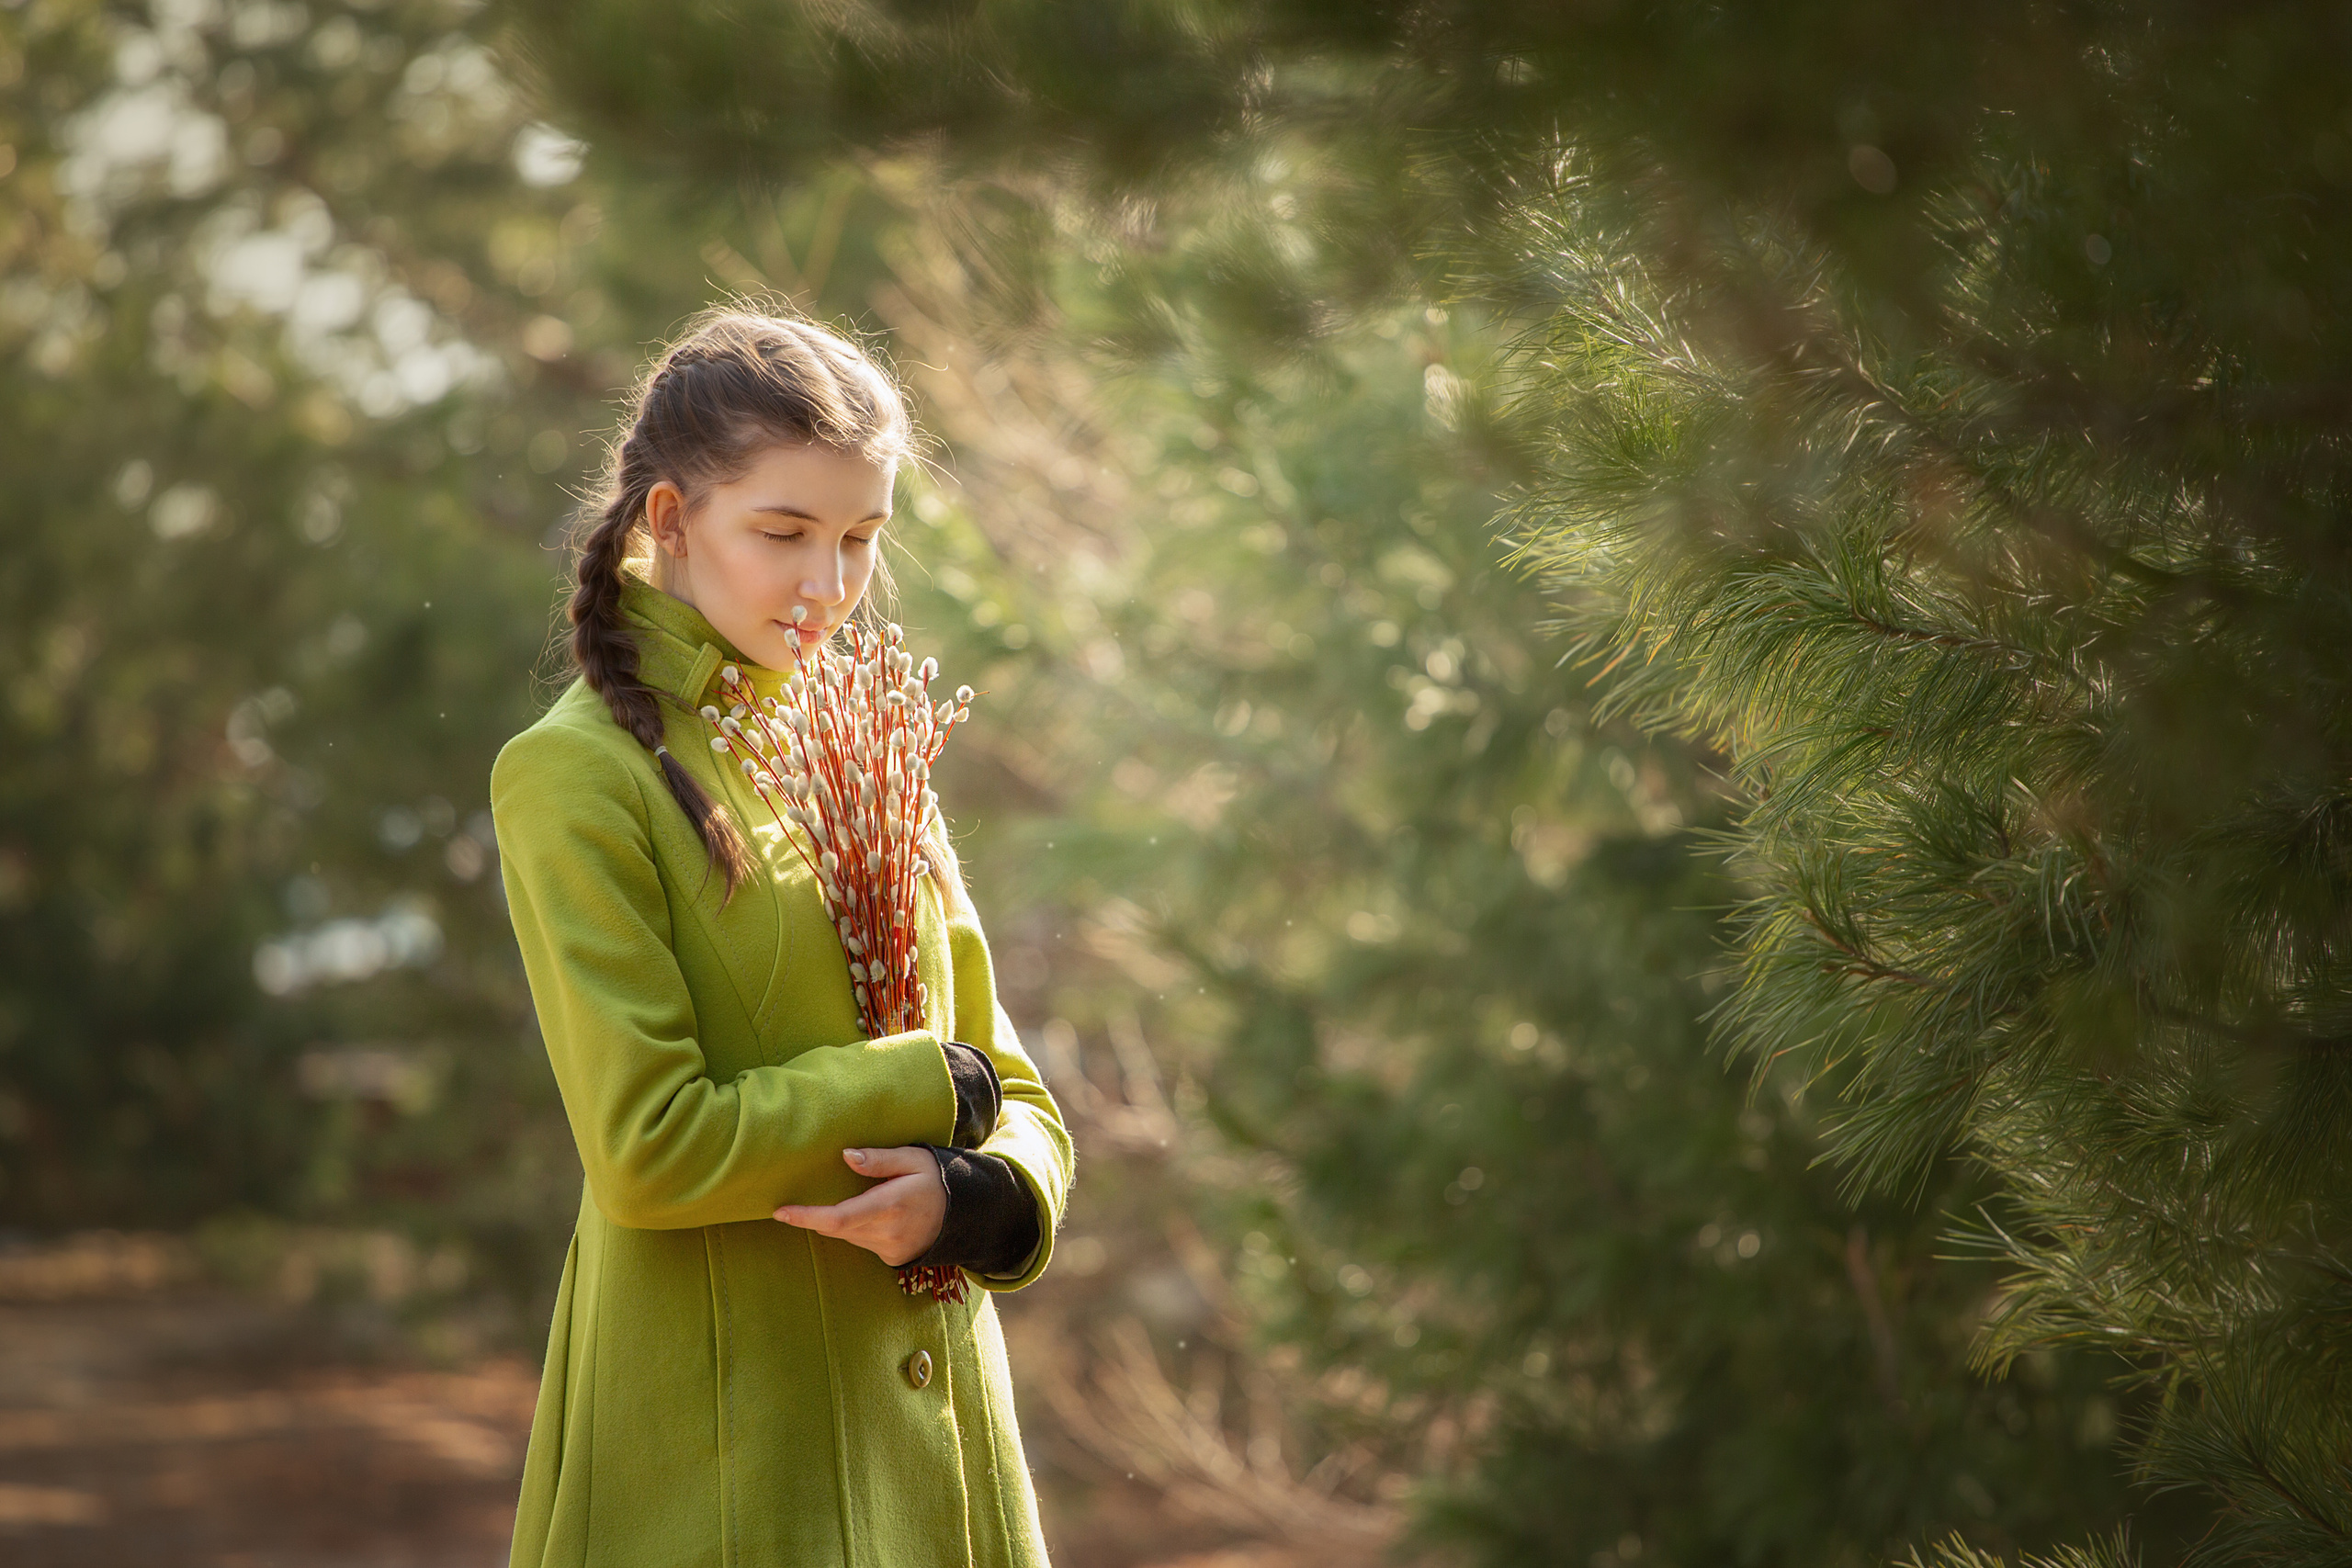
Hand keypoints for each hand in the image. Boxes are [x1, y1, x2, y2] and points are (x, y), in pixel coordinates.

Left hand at [774, 1146, 945, 1266]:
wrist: (966, 1213)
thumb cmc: (937, 1178)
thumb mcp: (913, 1158)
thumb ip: (879, 1158)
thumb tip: (845, 1156)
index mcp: (889, 1206)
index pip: (838, 1217)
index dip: (806, 1217)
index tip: (781, 1212)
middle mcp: (887, 1233)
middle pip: (836, 1228)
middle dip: (816, 1216)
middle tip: (800, 1200)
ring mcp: (890, 1249)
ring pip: (848, 1236)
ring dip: (841, 1220)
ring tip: (853, 1197)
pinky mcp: (893, 1258)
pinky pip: (862, 1242)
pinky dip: (857, 1228)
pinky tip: (871, 1214)